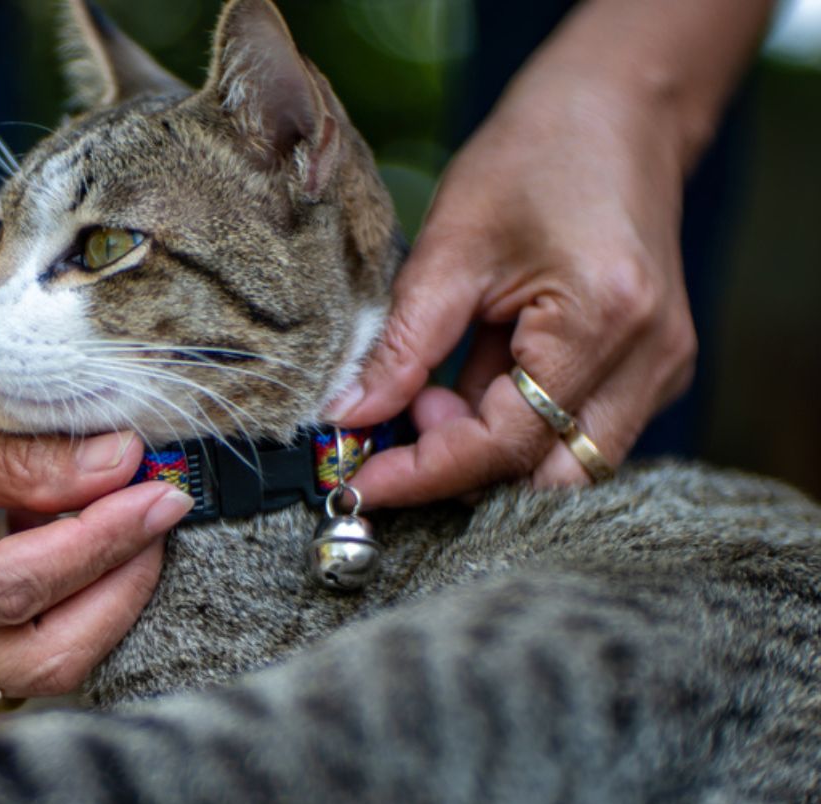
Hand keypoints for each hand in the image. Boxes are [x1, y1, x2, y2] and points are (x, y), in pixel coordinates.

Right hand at [0, 346, 191, 701]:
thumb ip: (31, 462)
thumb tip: (128, 468)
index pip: (14, 591)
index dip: (99, 544)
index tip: (157, 496)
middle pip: (35, 660)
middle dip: (113, 592)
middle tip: (159, 515)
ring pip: (37, 667)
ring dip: (97, 599)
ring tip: (125, 516)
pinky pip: (22, 651)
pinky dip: (66, 602)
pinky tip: (87, 540)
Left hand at [326, 68, 697, 506]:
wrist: (618, 110)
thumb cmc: (535, 158)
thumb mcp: (450, 246)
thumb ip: (403, 346)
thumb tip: (349, 418)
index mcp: (602, 322)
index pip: (505, 445)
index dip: (425, 474)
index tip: (359, 484)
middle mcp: (651, 359)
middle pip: (549, 481)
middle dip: (462, 475)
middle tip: (401, 425)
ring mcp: (662, 369)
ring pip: (567, 469)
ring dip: (488, 453)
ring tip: (437, 391)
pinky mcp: (653, 370)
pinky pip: (578, 433)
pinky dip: (515, 428)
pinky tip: (473, 379)